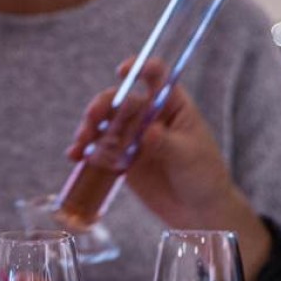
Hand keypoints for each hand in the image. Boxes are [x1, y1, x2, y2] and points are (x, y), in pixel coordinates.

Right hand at [66, 58, 273, 280]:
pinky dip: (86, 151)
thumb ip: (167, 143)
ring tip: (81, 142)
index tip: (123, 72)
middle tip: (91, 119)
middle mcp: (150, 116)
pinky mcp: (122, 160)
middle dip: (103, 106)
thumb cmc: (204, 176)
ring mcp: (133, 138)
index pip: (156, 77)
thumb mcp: (190, 156)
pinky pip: (100, 150)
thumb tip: (148, 131)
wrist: (198, 211)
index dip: (139, 68)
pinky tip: (75, 155)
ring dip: (89, 127)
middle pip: (121, 100)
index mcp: (173, 106)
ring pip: (105, 123)